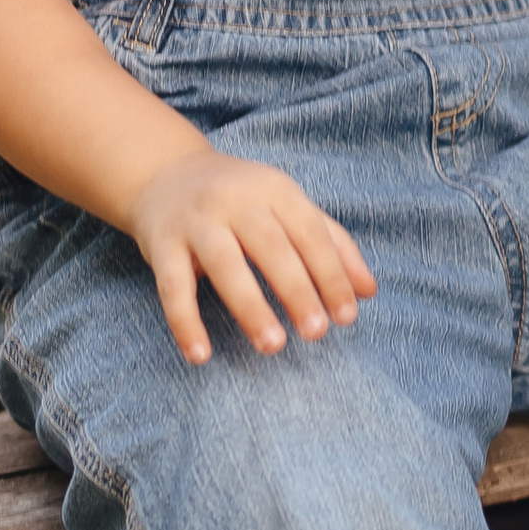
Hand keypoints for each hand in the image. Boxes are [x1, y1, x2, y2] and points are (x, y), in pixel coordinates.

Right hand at [126, 148, 377, 365]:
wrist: (165, 174)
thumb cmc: (242, 200)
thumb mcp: (288, 207)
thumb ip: (331, 243)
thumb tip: (368, 291)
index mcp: (275, 189)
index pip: (310, 233)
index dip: (332, 274)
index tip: (347, 316)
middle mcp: (235, 200)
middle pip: (271, 246)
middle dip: (297, 290)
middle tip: (317, 332)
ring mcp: (196, 221)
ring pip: (225, 264)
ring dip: (250, 306)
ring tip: (273, 345)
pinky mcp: (160, 245)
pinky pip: (172, 287)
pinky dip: (185, 322)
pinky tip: (200, 355)